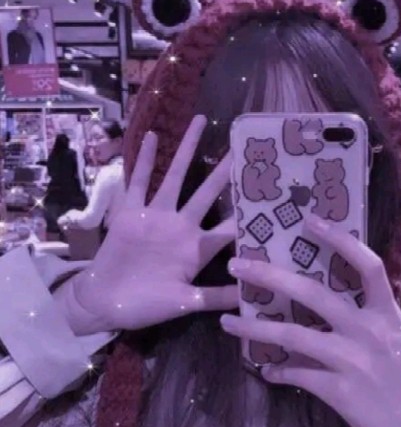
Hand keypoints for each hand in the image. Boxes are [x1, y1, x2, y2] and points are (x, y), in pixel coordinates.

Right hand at [62, 115, 237, 334]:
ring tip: (200, 120)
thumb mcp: (186, 303)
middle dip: (225, 170)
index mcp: (198, 249)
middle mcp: (182, 226)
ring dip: (187, 150)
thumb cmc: (148, 306)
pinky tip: (152, 135)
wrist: (106, 303)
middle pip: (208, 191)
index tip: (269, 194)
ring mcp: (156, 216)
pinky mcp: (131, 213)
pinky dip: (144, 160)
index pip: (230, 226)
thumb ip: (216, 297)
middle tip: (243, 145)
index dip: (248, 212)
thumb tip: (251, 295)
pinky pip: (138, 181)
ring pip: (176, 176)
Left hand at [220, 215, 400, 426]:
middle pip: (314, 293)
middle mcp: (371, 332)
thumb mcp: (396, 341)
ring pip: (293, 336)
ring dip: (255, 329)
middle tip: (237, 264)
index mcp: (388, 314)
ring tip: (227, 323)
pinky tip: (265, 370)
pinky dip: (277, 371)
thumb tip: (323, 302)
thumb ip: (368, 318)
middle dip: (270, 275)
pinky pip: (297, 375)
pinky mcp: (340, 392)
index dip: (339, 239)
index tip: (309, 220)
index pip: (367, 265)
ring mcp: (354, 362)